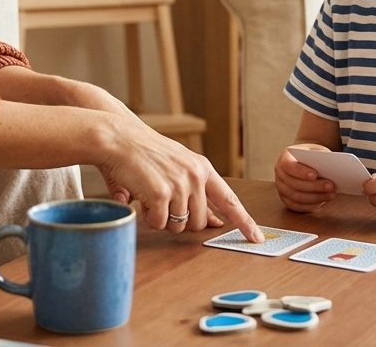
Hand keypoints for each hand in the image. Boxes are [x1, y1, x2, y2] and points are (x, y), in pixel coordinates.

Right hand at [98, 117, 261, 241]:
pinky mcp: (160, 193)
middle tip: (163, 203)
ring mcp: (179, 185)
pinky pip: (158, 222)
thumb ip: (198, 194)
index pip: (230, 200)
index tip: (257, 238)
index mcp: (202, 168)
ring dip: (162, 218)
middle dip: (180, 221)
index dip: (244, 222)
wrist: (118, 138)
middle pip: (198, 222)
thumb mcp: (178, 168)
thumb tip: (215, 221)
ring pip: (177, 226)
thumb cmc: (144, 153)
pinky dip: (148, 216)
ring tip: (150, 195)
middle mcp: (195, 176)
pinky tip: (141, 197)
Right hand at [274, 145, 336, 211]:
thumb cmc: (314, 157)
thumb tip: (330, 168)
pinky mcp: (286, 199)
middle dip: (314, 186)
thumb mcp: (317, 152)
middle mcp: (280, 173)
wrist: (308, 162)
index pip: (288, 165)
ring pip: (296, 197)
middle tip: (330, 186)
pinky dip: (311, 205)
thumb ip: (321, 158)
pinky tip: (323, 201)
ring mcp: (281, 187)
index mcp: (285, 157)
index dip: (300, 171)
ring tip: (332, 194)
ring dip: (315, 197)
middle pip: (293, 183)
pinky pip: (297, 206)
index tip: (315, 175)